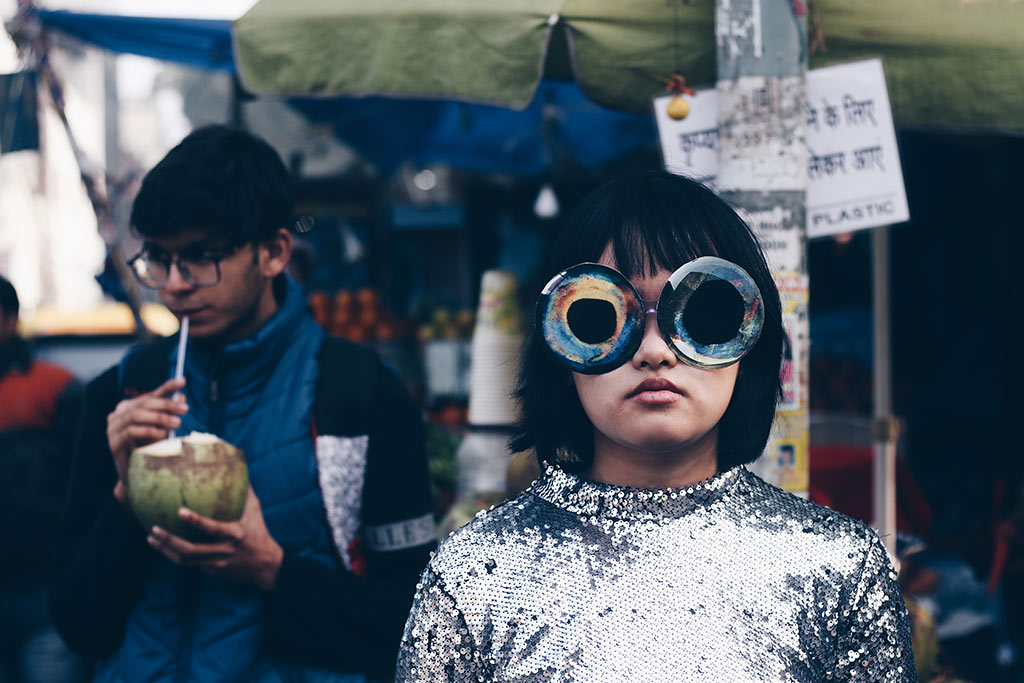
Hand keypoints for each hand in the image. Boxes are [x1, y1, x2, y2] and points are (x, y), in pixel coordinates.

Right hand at [106, 377, 187, 501]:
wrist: (135, 476)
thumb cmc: (150, 449)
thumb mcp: (162, 429)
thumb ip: (169, 412)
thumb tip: (182, 395)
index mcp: (129, 408)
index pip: (150, 395)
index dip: (167, 387)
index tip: (183, 381)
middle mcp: (118, 415)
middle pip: (144, 403)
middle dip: (167, 405)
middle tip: (185, 409)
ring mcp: (113, 429)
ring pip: (137, 415)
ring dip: (159, 418)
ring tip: (177, 423)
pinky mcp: (113, 443)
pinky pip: (131, 432)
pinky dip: (149, 431)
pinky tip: (162, 435)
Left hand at [146, 486, 283, 590]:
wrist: (264, 566)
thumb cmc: (258, 530)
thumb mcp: (254, 509)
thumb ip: (244, 490)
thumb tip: (234, 464)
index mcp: (235, 534)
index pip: (213, 529)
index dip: (196, 522)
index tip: (180, 511)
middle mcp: (224, 551)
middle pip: (192, 550)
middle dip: (170, 541)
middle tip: (153, 529)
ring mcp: (216, 564)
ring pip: (185, 560)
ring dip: (166, 550)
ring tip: (151, 538)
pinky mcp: (211, 571)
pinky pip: (188, 563)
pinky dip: (172, 554)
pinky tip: (161, 545)